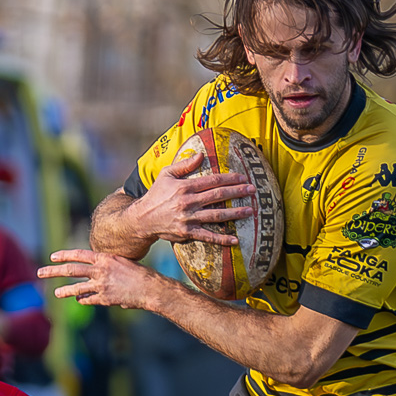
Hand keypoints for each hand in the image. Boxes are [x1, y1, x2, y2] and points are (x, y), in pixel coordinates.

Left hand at [38, 249, 156, 308]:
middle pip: (71, 270)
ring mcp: (101, 285)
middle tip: (40, 272)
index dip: (64, 255)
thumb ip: (107, 265)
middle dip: (53, 271)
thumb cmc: (140, 274)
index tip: (53, 256)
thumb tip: (97, 269)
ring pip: (77, 288)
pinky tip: (79, 300)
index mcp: (104, 258)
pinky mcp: (104, 298)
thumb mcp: (122, 262)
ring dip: (65, 291)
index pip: (79, 255)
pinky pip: (88, 299)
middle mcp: (100, 270)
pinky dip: (83, 300)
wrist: (151, 288)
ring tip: (56, 293)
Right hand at [131, 150, 253, 247]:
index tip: (243, 178)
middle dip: (238, 192)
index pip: (212, 181)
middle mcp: (188, 202)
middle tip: (253, 190)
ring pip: (217, 215)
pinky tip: (235, 240)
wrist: (142, 219)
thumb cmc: (155, 195)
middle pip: (218, 196)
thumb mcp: (165, 175)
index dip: (230, 178)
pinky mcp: (187, 233)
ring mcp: (188, 219)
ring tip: (250, 211)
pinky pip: (208, 236)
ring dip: (235, 213)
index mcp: (185, 187)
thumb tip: (201, 155)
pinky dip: (222, 239)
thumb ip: (184, 165)